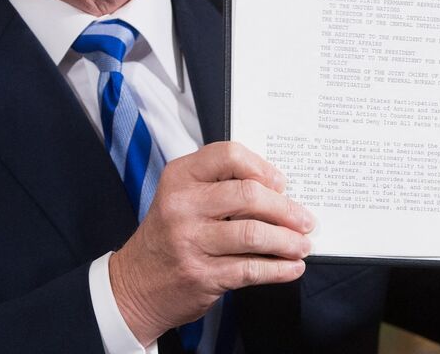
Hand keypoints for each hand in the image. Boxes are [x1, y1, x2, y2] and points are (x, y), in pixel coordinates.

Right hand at [108, 142, 313, 344]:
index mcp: (180, 177)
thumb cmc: (168, 236)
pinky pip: (251, 269)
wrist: (135, 284)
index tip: (282, 184)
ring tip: (302, 245)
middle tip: (304, 220)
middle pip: (249, 195)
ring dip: (288, 241)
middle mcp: (182, 205)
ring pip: (254, 234)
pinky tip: (291, 267)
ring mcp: (190, 241)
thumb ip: (221, 186)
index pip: (229, 155)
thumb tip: (278, 192)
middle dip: (286, 209)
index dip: (263, 168)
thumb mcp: (182, 197)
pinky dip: (279, 269)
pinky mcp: (201, 275)